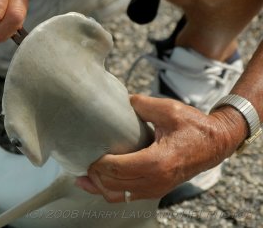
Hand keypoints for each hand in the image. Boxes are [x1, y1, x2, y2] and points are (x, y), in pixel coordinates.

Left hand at [76, 94, 246, 202]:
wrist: (215, 144)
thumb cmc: (194, 127)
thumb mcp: (168, 110)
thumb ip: (140, 104)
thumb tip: (120, 101)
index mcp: (156, 161)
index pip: (115, 168)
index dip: (96, 163)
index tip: (86, 153)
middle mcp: (155, 180)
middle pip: (112, 183)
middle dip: (94, 174)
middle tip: (82, 160)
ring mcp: (156, 188)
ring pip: (117, 195)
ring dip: (99, 185)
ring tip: (85, 174)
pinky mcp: (156, 190)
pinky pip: (127, 197)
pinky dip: (111, 191)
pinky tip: (100, 181)